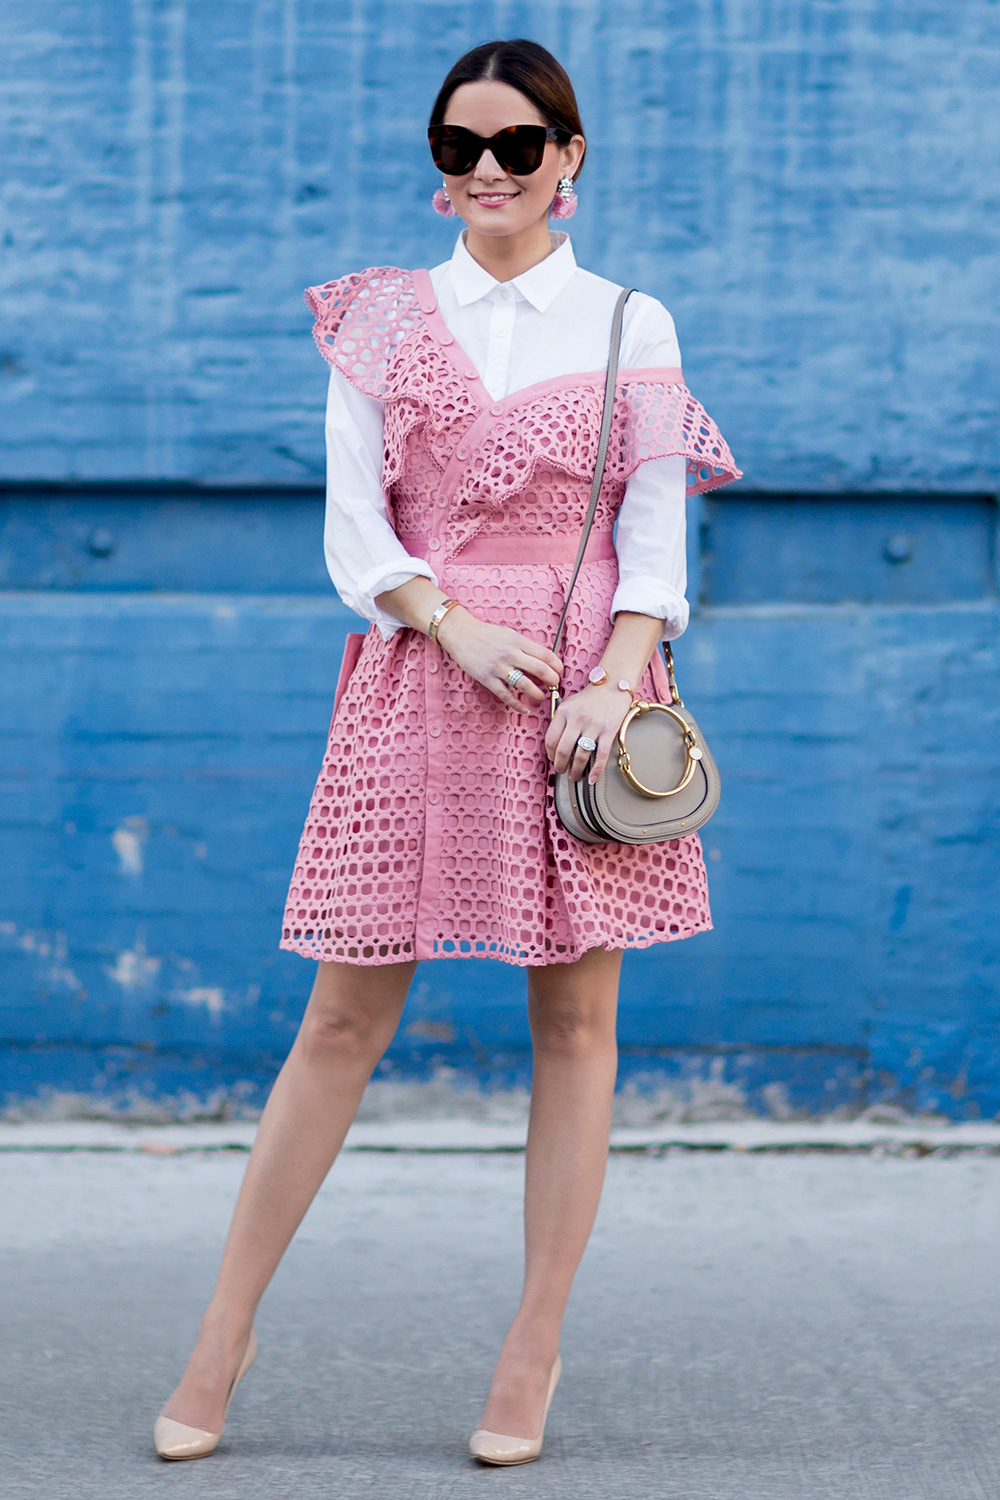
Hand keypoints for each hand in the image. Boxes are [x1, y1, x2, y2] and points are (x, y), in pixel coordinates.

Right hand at [435, 608, 562, 710]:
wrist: (461, 634)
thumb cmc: (486, 634)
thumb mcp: (510, 634)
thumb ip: (525, 647)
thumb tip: (544, 661)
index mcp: (518, 641)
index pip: (546, 655)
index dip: (557, 666)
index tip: (560, 672)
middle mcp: (510, 653)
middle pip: (540, 669)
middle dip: (552, 680)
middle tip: (555, 686)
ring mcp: (498, 667)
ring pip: (525, 684)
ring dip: (537, 694)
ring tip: (541, 697)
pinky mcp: (487, 679)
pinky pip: (506, 695)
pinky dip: (517, 705)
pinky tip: (525, 709)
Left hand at [544, 681, 628, 783]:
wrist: (613, 685)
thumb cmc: (590, 697)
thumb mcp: (569, 704)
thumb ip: (560, 721)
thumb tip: (554, 746)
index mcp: (564, 712)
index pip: (551, 739)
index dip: (550, 754)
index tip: (552, 760)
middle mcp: (577, 719)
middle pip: (563, 750)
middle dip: (560, 765)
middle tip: (561, 771)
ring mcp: (593, 725)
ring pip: (580, 755)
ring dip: (576, 770)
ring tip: (574, 776)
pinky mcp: (608, 731)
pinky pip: (601, 755)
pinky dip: (596, 770)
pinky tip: (592, 778)